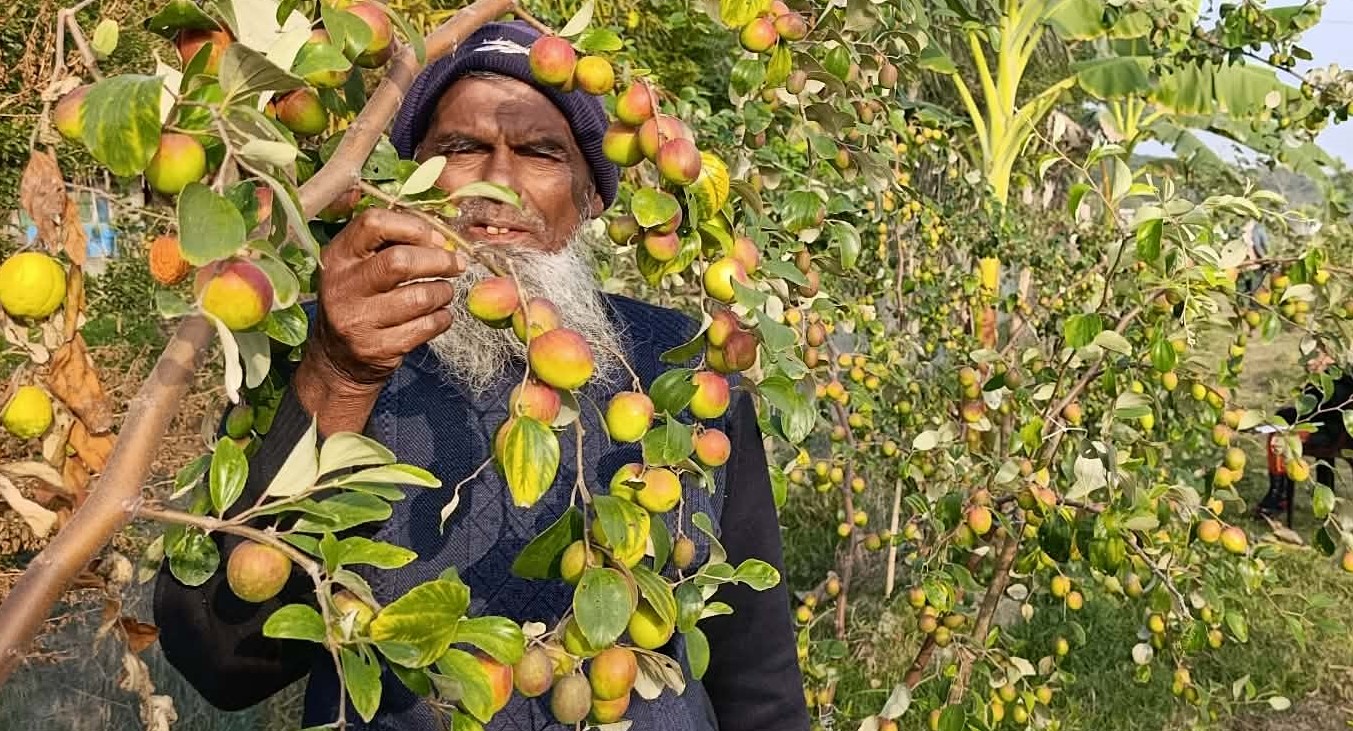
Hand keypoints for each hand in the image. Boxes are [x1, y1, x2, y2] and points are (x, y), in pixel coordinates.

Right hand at [294, 208, 465, 433]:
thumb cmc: (359, 300)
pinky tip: (439, 314)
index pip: (373, 224)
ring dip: (444, 292)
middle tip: (456, 265)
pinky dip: (442, 318)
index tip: (436, 239)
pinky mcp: (378, 348)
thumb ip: (391, 245)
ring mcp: (359, 320)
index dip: (413, 226)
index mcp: (338, 256)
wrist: (337, 357)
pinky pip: (426, 326)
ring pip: (420, 297)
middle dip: (439, 261)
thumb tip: (441, 240)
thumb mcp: (359, 266)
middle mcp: (343, 286)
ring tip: (444, 292)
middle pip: (400, 262)